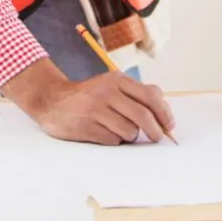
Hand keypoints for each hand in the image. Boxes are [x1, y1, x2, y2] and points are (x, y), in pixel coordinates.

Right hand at [1, 59, 174, 144]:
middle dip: (155, 130)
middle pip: (142, 116)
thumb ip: (137, 90)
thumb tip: (161, 99)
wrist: (52, 100)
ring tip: (119, 130)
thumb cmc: (88, 94)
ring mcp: (95, 110)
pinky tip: (104, 133)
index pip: (149, 96)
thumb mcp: (111, 84)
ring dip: (130, 136)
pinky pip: (113, 140)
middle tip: (157, 137)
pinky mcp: (86, 127)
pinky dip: (114, 140)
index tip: (169, 125)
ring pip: (129, 131)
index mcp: (116, 80)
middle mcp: (106, 92)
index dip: (164, 113)